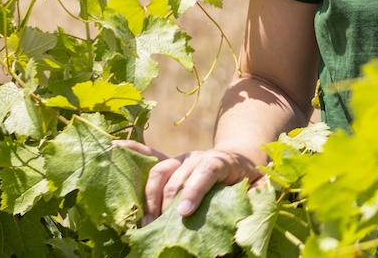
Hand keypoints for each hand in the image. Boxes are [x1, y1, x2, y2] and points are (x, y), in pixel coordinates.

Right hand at [113, 140, 260, 223]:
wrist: (242, 159)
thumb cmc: (252, 176)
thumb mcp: (263, 185)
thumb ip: (260, 193)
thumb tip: (253, 202)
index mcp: (223, 160)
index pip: (206, 171)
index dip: (194, 190)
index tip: (182, 213)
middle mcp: (199, 156)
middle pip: (178, 177)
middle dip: (167, 204)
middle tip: (159, 229)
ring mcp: (182, 159)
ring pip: (160, 171)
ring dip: (150, 197)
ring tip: (146, 222)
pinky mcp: (171, 163)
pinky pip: (149, 158)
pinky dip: (131, 151)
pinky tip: (114, 148)